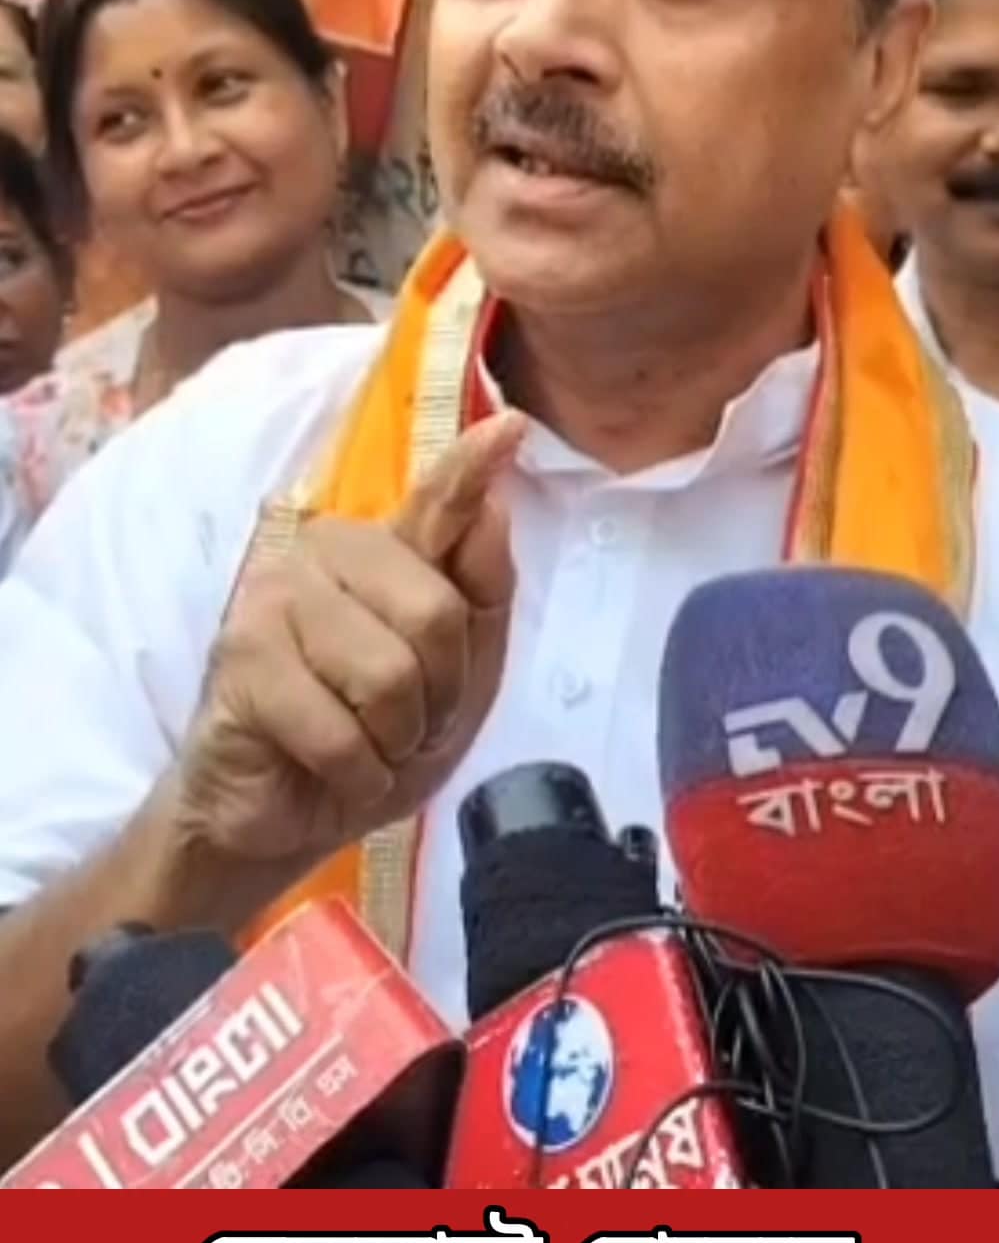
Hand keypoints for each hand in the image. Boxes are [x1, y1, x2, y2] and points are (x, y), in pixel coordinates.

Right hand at [171, 411, 524, 873]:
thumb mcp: (456, 681)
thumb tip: (493, 509)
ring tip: (364, 745)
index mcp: (386, 551)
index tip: (511, 427)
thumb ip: (478, 599)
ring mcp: (275, 597)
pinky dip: (354, 774)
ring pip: (389, 677)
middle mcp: (327, 552)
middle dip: (436, 697)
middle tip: (403, 724)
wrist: (284, 815)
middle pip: (435, 616)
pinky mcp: (242, 659)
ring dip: (393, 741)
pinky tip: (330, 769)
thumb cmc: (373, 738)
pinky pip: (340, 732)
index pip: (438, 502)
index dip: (471, 469)